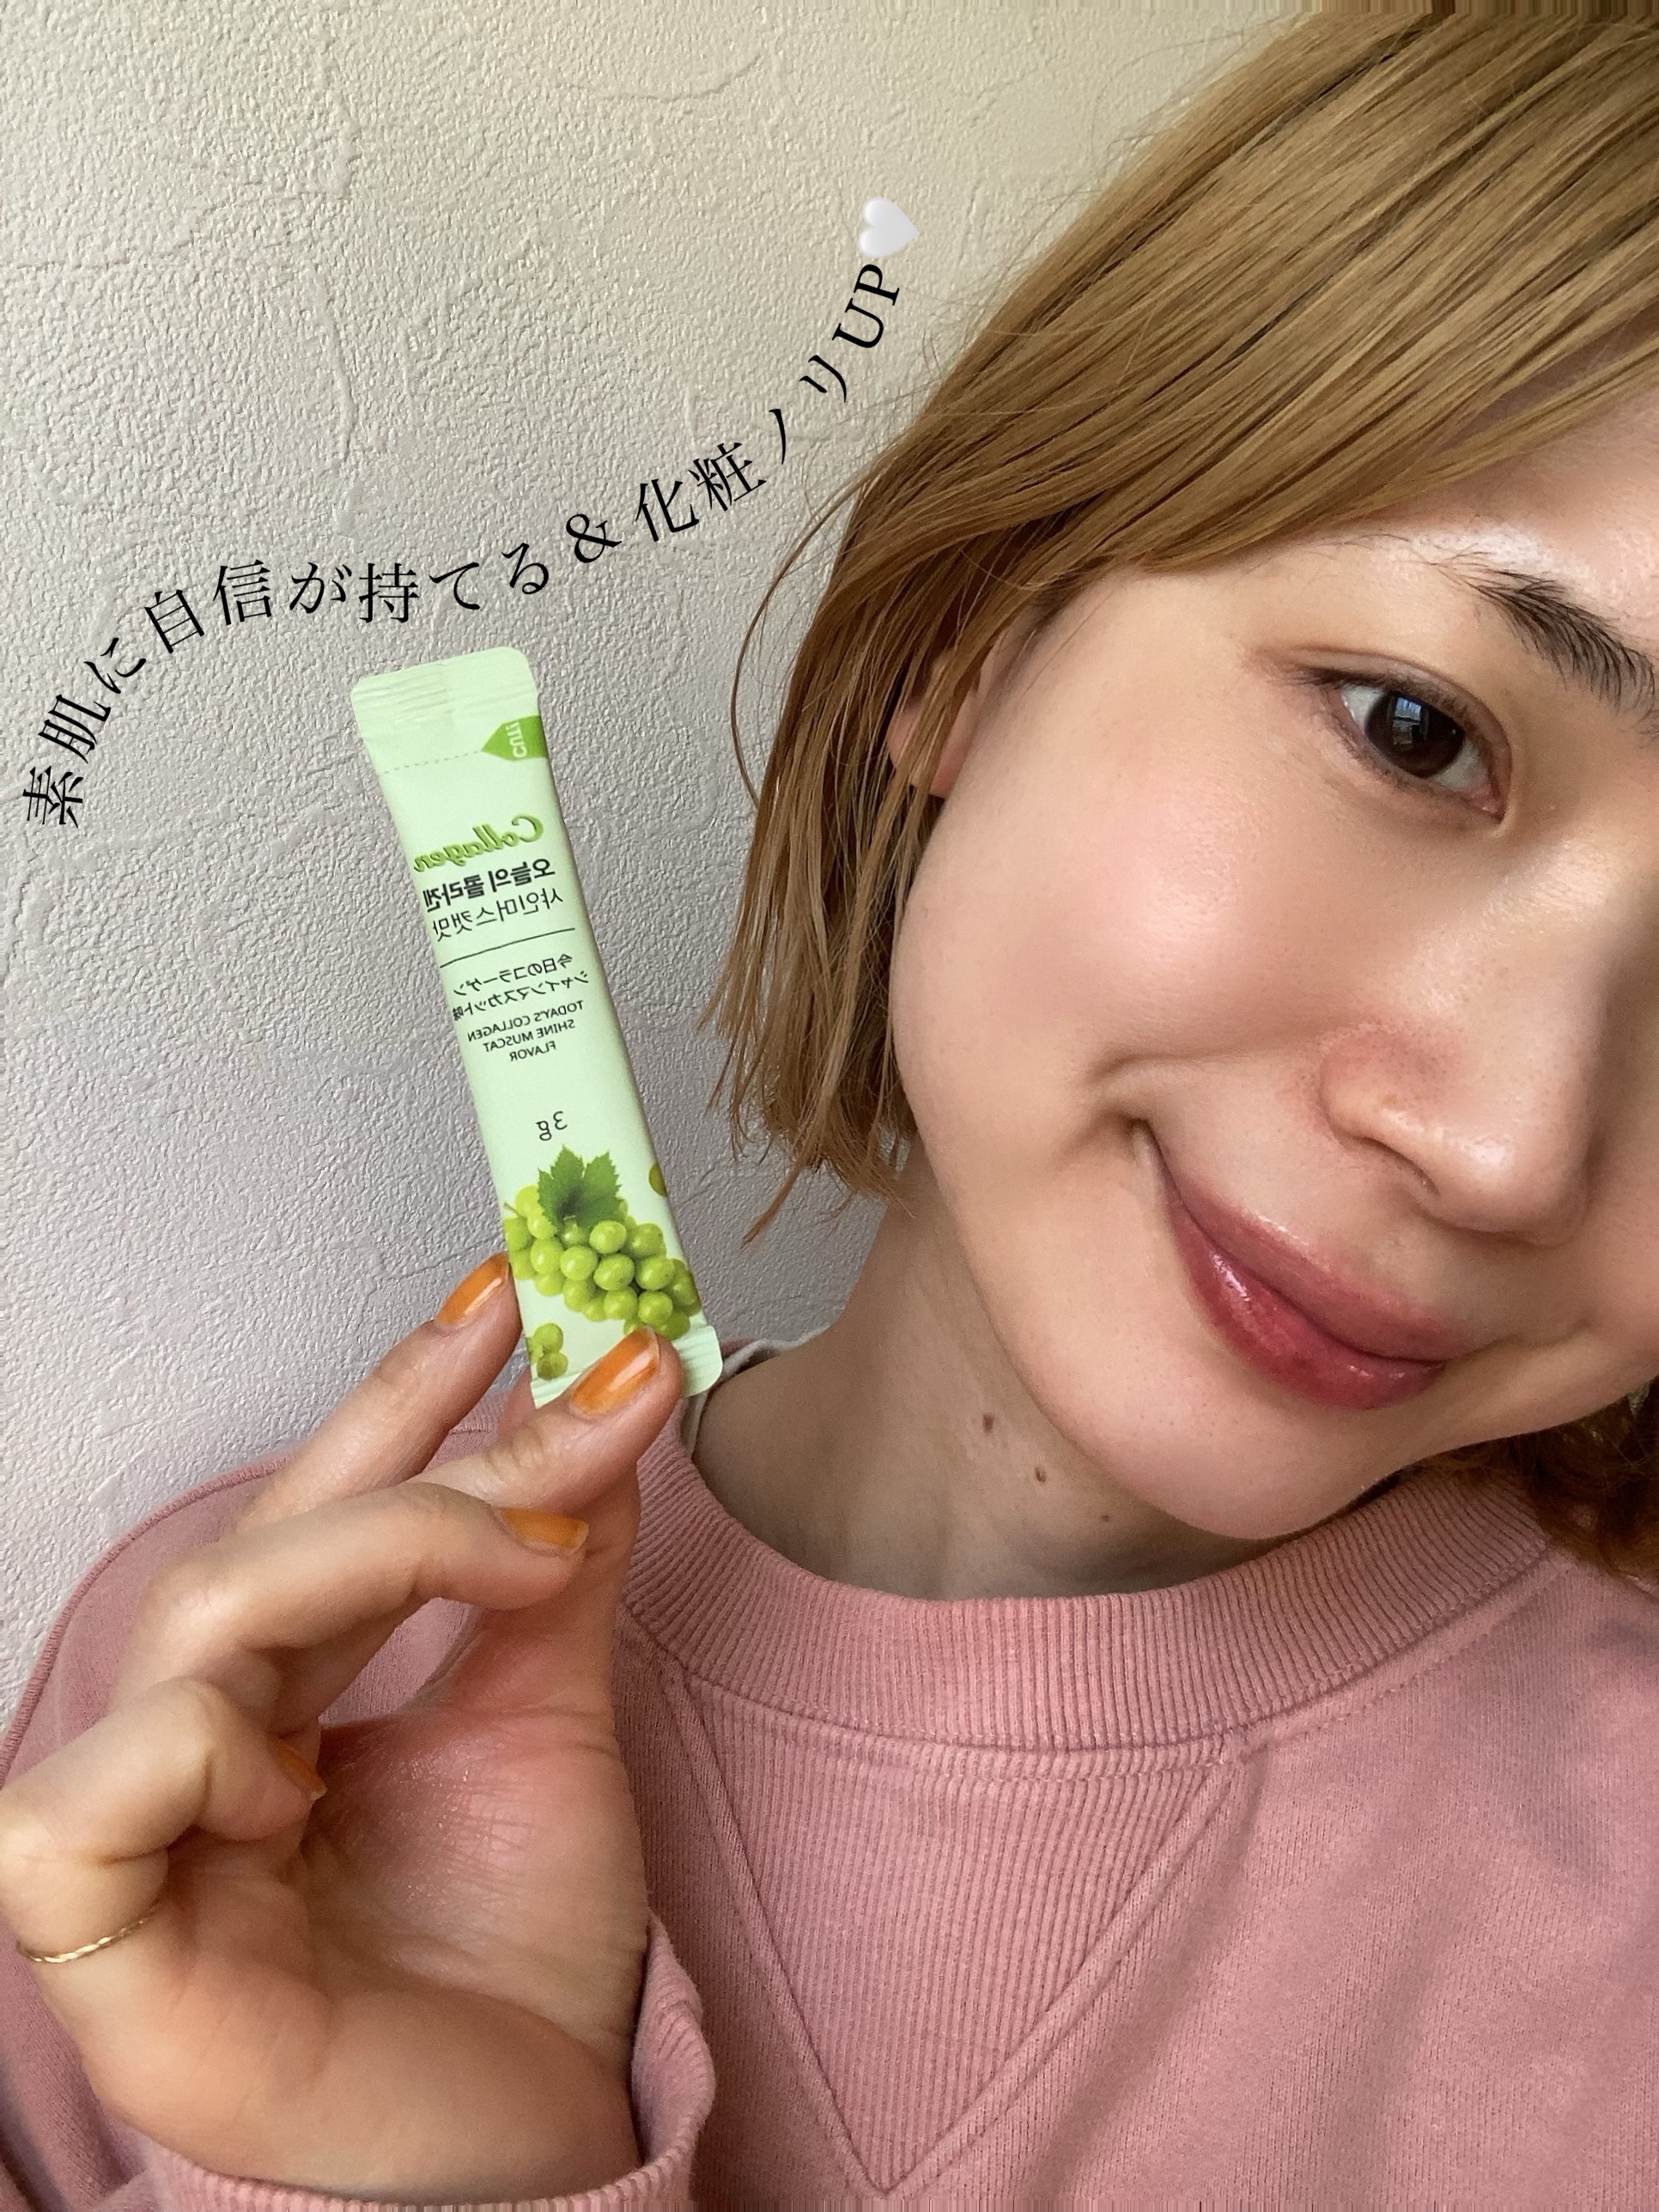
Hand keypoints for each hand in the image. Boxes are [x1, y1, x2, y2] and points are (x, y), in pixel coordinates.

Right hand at [0, 1260, 684, 2200]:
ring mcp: (143, 1838)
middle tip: (570, 1384)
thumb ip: (550, 1575)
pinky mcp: (97, 1939)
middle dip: (427, 1445)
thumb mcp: (549, 1725)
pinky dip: (203, 1754)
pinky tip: (291, 1778)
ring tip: (517, 1565)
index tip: (508, 1295)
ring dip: (368, 1556)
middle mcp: (203, 1747)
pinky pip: (94, 1800)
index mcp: (290, 1699)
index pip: (321, 1512)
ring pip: (201, 1624)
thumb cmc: (513, 1960)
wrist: (526, 2141)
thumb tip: (598, 1403)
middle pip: (268, 1544)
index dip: (400, 1394)